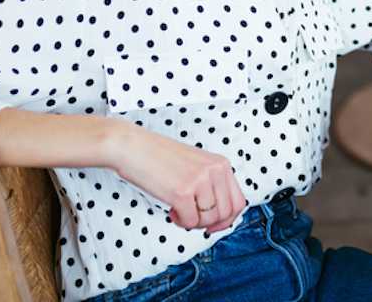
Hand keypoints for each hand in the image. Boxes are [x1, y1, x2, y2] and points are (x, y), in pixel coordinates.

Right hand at [109, 123, 245, 233]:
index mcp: (221, 164)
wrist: (133, 147)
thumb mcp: (197, 165)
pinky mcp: (182, 192)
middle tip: (192, 218)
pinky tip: (171, 210)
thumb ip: (211, 184)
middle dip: (209, 223)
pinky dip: (181, 222)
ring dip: (193, 222)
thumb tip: (220, 217)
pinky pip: (190, 221)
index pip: (239, 201)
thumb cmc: (160, 158)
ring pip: (208, 220)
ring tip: (179, 211)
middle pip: (226, 214)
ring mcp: (200, 181)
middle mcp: (215, 171)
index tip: (214, 224)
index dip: (228, 219)